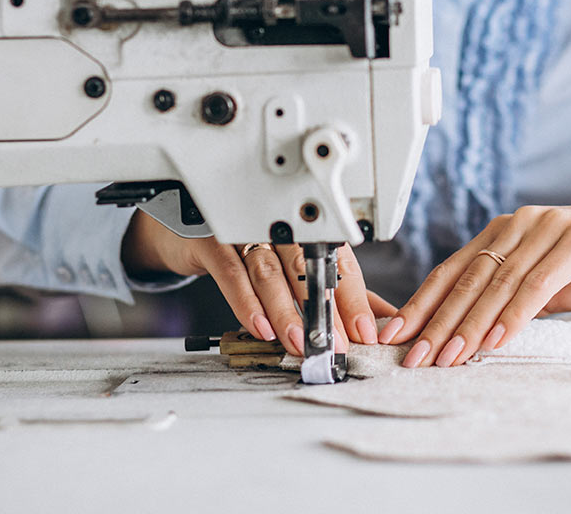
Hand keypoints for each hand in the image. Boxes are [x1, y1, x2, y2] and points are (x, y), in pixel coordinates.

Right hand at [121, 210, 395, 355]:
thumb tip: (385, 316)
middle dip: (323, 310)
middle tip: (335, 345)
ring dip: (286, 311)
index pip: (337, 262)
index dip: (352, 297)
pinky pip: (232, 273)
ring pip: (270, 272)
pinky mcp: (211, 240)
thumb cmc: (247, 248)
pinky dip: (247, 302)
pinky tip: (260, 328)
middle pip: (306, 267)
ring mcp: (242, 230)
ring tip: (299, 342)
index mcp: (304, 229)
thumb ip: (339, 289)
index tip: (365, 330)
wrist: (185, 229)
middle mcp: (276, 225)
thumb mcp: (296, 265)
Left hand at [378, 185, 570, 367]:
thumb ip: (513, 297)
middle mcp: (517, 224)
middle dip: (436, 321)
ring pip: (497, 283)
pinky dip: (513, 314)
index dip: (422, 302)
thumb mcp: (547, 282)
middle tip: (413, 356)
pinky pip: (537, 283)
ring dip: (469, 325)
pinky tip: (495, 341)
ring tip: (446, 358)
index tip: (396, 333)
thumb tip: (476, 330)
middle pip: (467, 278)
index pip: (452, 269)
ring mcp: (546, 229)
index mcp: (503, 232)